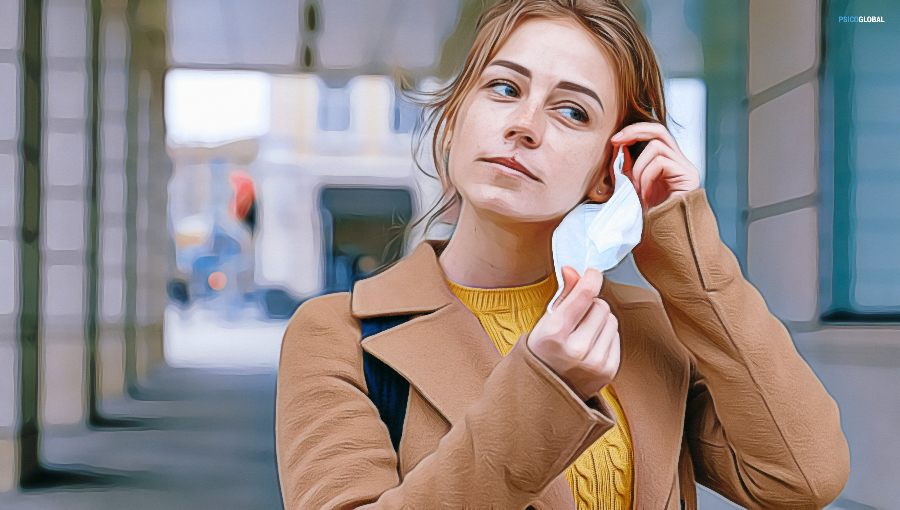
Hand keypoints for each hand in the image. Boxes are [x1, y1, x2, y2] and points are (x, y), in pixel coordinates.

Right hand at [526, 266, 620, 400]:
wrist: (544, 395)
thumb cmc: (542, 354)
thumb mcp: (544, 323)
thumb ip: (563, 295)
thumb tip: (573, 270)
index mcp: (554, 333)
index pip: (585, 295)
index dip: (591, 278)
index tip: (592, 273)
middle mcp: (576, 349)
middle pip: (601, 305)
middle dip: (591, 306)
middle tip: (576, 318)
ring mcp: (594, 362)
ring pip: (611, 321)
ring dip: (599, 322)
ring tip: (582, 334)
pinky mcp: (608, 371)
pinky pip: (616, 337)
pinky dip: (605, 338)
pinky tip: (590, 347)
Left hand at [610, 122, 700, 209]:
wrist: (668, 240)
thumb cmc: (651, 218)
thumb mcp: (633, 188)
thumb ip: (627, 169)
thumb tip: (619, 147)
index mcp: (667, 164)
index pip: (654, 135)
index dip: (634, 132)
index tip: (614, 140)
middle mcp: (679, 162)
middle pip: (659, 130)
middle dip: (634, 131)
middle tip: (616, 141)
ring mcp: (686, 168)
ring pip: (656, 147)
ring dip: (639, 168)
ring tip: (637, 190)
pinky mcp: (689, 176)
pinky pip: (660, 162)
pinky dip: (647, 177)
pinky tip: (646, 196)